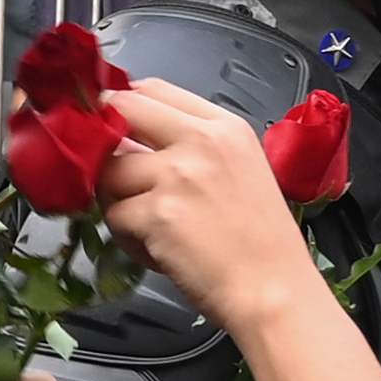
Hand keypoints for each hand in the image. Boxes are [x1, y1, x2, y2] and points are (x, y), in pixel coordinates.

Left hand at [91, 77, 324, 340]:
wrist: (274, 291)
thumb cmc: (262, 242)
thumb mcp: (242, 171)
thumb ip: (195, 148)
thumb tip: (135, 142)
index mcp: (225, 127)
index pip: (153, 89)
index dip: (124, 105)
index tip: (115, 126)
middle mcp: (200, 141)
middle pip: (122, 112)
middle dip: (106, 142)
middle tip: (113, 173)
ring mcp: (176, 176)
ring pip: (109, 172)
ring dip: (117, 200)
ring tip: (147, 226)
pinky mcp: (157, 214)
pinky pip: (115, 216)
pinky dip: (128, 238)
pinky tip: (156, 251)